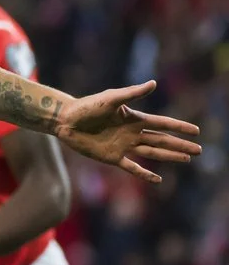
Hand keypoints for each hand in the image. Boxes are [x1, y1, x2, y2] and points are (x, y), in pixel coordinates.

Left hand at [55, 81, 200, 182]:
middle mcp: (131, 133)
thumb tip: (154, 84)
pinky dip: (145, 173)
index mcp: (134, 118)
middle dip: (180, 145)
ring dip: (169, 156)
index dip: (179, 127)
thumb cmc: (87, 106)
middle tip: (199, 150)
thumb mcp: (111, 98)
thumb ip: (132, 93)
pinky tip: (158, 180)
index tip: (196, 131)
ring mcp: (123, 146)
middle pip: (162, 140)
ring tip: (187, 159)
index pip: (162, 123)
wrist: (65, 120)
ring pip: (152, 152)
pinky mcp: (112, 157)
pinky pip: (132, 167)